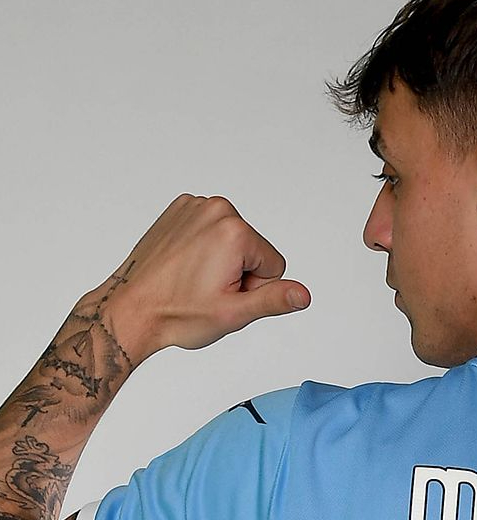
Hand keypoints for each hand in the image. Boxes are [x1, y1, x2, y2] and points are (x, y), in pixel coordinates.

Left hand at [81, 193, 310, 362]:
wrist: (131, 309)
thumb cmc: (176, 313)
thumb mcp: (234, 313)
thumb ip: (274, 299)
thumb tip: (303, 295)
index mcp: (234, 231)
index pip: (275, 265)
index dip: (254, 288)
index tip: (223, 295)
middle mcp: (216, 209)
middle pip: (255, 249)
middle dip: (238, 273)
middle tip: (207, 290)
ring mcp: (194, 205)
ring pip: (234, 241)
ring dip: (221, 261)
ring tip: (194, 279)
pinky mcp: (179, 209)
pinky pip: (212, 231)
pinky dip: (203, 249)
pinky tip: (185, 266)